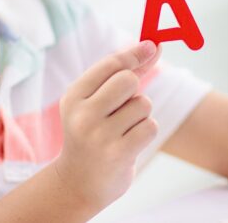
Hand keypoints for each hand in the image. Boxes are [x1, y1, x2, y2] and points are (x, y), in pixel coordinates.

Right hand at [53, 40, 161, 212]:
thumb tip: (154, 45)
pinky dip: (146, 132)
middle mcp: (82, 115)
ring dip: (141, 115)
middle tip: (124, 106)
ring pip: (143, 104)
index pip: (110, 64)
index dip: (134, 53)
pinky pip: (150, 126)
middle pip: (128, 80)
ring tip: (123, 130)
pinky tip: (130, 143)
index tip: (153, 45)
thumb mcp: (97, 102)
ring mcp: (99, 136)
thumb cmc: (93, 133)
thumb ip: (124, 73)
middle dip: (135, 89)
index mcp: (74, 97)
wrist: (78, 182)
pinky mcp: (117, 154)